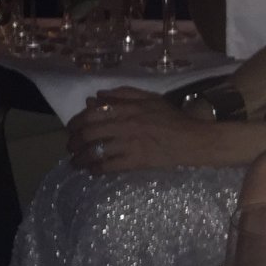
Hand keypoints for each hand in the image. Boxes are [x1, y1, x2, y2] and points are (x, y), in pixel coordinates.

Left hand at [65, 86, 265, 172]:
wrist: (194, 140)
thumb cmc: (173, 119)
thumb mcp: (151, 99)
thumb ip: (123, 95)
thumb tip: (95, 97)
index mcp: (129, 108)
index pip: (93, 113)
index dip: (77, 122)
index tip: (72, 128)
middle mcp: (127, 124)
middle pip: (90, 132)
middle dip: (75, 142)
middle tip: (71, 147)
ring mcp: (131, 143)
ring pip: (96, 151)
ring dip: (80, 158)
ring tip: (76, 162)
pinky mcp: (136, 161)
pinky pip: (109, 166)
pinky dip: (96, 169)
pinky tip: (92, 171)